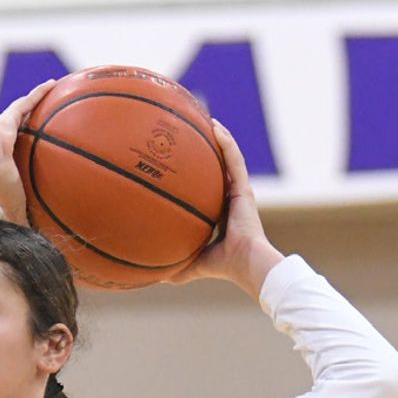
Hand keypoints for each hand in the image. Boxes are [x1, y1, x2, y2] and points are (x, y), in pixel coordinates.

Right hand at [0, 79, 56, 224]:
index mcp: (9, 163)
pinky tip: (55, 82)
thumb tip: (36, 241)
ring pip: (28, 114)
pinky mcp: (10, 116)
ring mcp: (9, 128)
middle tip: (48, 125)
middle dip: (35, 129)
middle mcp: (9, 143)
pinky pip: (29, 101)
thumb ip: (24, 219)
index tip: (39, 157)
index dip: (30, 158)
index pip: (23, 159)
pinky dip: (41, 92)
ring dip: (39, 105)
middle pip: (26, 133)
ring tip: (56, 96)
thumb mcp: (16, 205)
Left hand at [167, 121, 283, 298]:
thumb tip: (152, 278)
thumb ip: (176, 265)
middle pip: (220, 167)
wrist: (245, 264)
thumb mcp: (192, 263)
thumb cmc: (223, 267)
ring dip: (220, 137)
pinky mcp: (244, 189)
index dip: (200, 174)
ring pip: (229, 157)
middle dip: (209, 149)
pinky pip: (234, 160)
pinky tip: (216, 127)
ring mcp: (240, 192)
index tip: (185, 162)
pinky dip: (226, 143)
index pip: (210, 188)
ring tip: (207, 119)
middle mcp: (232, 199)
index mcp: (222, 213)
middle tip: (194, 133)